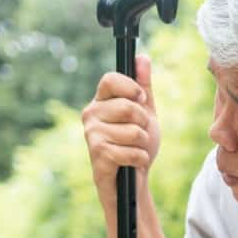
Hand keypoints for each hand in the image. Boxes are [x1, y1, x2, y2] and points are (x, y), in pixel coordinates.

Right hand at [81, 55, 161, 204]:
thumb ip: (144, 85)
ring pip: (133, 132)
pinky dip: (139, 159)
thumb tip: (142, 58)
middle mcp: (91, 115)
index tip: (141, 99)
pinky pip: (131, 152)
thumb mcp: (145, 112)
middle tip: (139, 133)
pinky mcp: (98, 155)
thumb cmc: (137, 144)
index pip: (110, 79)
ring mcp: (92, 135)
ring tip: (134, 149)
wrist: (133, 179)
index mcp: (101, 101)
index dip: (131, 88)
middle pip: (127, 106)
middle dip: (143, 123)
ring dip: (143, 144)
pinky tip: (131, 163)